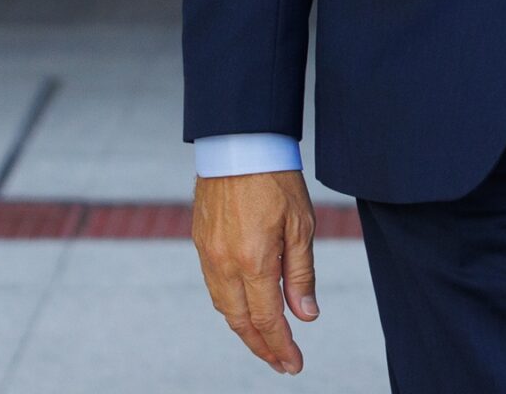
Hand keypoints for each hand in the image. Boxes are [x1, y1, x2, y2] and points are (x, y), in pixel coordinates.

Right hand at [193, 170, 318, 374]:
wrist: (238, 141)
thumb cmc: (275, 177)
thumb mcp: (300, 224)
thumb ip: (301, 273)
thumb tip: (305, 316)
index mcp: (253, 262)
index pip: (268, 320)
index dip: (281, 347)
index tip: (294, 365)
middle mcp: (225, 264)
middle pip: (241, 322)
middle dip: (262, 347)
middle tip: (281, 362)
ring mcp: (208, 254)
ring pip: (224, 308)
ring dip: (244, 329)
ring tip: (266, 340)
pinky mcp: (200, 241)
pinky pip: (213, 286)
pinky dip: (229, 305)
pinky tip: (244, 306)